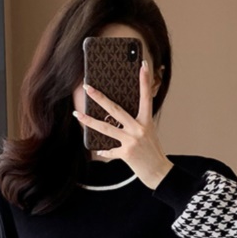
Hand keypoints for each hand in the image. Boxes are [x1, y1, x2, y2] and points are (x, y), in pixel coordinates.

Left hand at [73, 60, 174, 189]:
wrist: (158, 172)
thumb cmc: (152, 151)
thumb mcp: (148, 132)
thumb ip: (135, 123)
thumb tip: (115, 117)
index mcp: (146, 121)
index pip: (145, 97)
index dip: (144, 80)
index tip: (142, 65)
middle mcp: (139, 129)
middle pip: (115, 109)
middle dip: (99, 97)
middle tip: (87, 87)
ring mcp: (132, 141)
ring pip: (106, 128)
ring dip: (89, 121)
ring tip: (78, 114)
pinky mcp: (126, 154)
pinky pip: (110, 151)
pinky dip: (104, 151)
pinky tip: (99, 150)